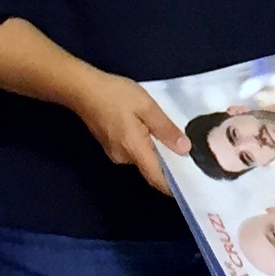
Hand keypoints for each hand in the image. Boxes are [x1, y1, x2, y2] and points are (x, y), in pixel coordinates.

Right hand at [66, 67, 188, 195]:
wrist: (82, 89)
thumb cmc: (115, 95)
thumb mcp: (146, 107)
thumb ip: (166, 129)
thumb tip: (185, 150)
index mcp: (134, 150)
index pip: (157, 179)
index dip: (174, 186)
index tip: (192, 186)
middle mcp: (124, 158)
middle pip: (151, 169)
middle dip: (169, 164)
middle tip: (191, 156)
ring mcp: (115, 153)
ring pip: (142, 159)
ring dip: (156, 153)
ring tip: (174, 140)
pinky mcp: (110, 145)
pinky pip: (133, 151)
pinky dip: (145, 147)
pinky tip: (151, 133)